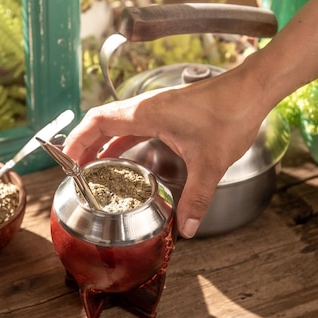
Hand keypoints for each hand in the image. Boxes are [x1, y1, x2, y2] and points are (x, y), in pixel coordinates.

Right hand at [64, 61, 270, 237]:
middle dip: (83, 143)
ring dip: (100, 142)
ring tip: (91, 166)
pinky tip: (123, 158)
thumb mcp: (210, 162)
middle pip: (100, 121)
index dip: (77, 140)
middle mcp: (145, 107)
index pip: (97, 122)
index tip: (67, 161)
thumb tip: (186, 228)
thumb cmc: (230, 114)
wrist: (251, 90)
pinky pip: (133, 125)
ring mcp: (156, 108)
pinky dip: (120, 141)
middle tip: (74, 169)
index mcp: (145, 114)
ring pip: (116, 123)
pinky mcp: (167, 112)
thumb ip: (196, 197)